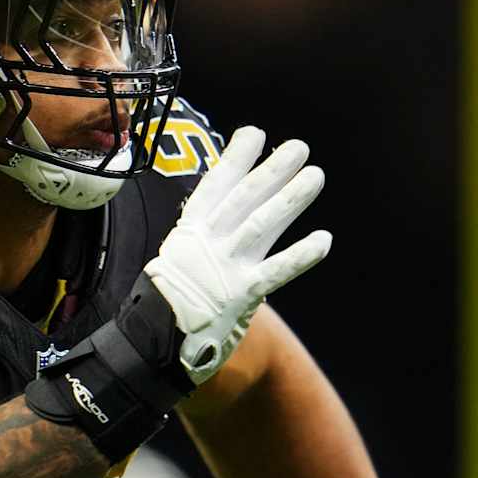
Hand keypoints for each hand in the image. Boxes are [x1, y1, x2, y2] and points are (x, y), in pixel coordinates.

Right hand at [145, 127, 330, 383]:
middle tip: (299, 148)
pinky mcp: (242, 294)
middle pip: (244, 198)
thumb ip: (202, 239)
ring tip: (315, 176)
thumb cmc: (169, 304)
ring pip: (262, 224)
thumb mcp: (178, 261)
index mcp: (190, 233)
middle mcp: (208, 244)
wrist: (153, 343)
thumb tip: (221, 218)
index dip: (236, 157)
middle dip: (273, 170)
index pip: (215, 186)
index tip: (255, 133)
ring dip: (291, 198)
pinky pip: (277, 270)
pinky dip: (301, 254)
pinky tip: (324, 240)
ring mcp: (226, 267)